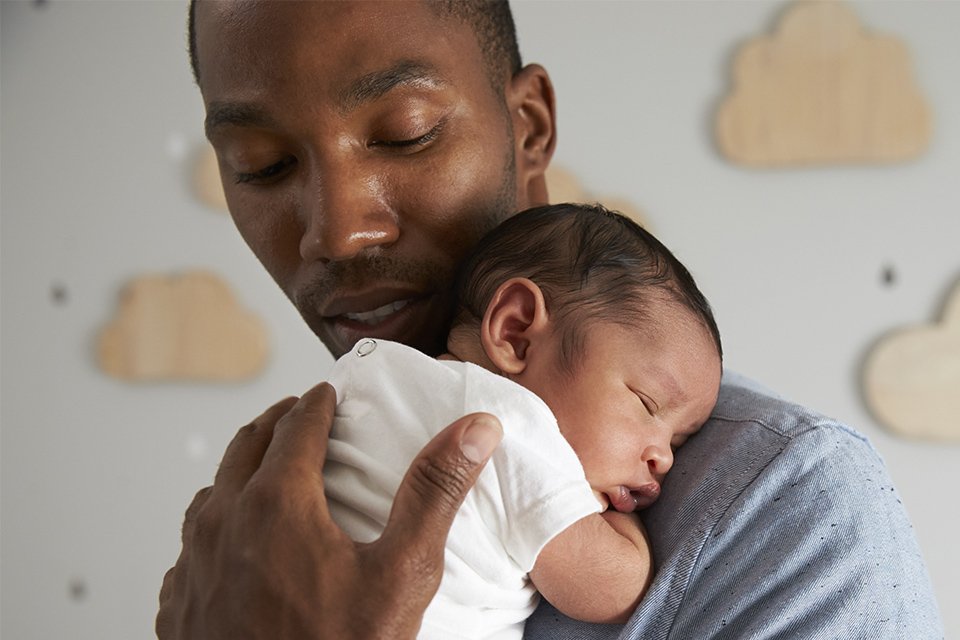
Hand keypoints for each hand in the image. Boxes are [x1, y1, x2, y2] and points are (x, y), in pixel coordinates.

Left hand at [156, 382, 502, 639]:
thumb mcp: (401, 573)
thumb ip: (434, 492)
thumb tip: (474, 429)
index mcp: (276, 504)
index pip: (296, 426)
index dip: (316, 403)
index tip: (328, 393)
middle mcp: (223, 523)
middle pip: (245, 446)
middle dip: (276, 422)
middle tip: (299, 414)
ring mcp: (192, 564)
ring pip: (212, 493)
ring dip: (241, 470)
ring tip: (267, 471)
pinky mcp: (179, 603)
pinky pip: (191, 545)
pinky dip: (216, 524)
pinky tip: (235, 544)